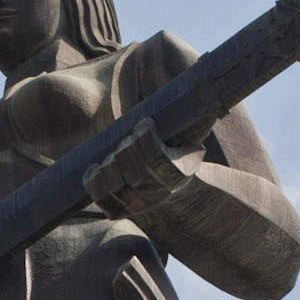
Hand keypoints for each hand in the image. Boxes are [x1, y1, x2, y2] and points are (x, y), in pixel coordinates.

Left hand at [82, 118, 203, 220]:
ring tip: (113, 154)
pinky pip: (101, 197)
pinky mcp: (119, 210)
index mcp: (180, 174)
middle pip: (135, 172)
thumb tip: (205, 89)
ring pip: (115, 186)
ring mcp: (138, 205)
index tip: (143, 123)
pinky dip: (93, 181)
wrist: (173, 194)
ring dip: (109, 165)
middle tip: (128, 139)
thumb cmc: (177, 155)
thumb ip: (194, 119)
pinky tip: (96, 167)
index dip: (146, 137)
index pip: (157, 157)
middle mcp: (159, 194)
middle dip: (127, 149)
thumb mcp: (191, 138)